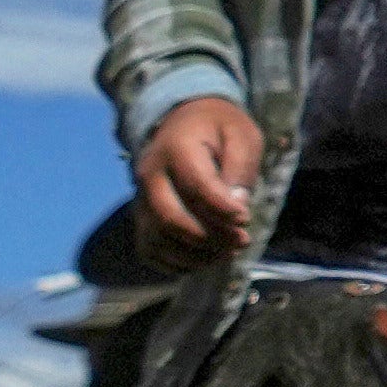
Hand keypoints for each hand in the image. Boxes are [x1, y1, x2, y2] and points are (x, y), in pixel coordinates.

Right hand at [131, 95, 261, 251]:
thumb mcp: (242, 136)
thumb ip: (241, 168)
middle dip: (208, 237)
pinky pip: (149, 249)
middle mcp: (149, 176)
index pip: (195, 186)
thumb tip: (236, 206)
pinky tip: (206, 259)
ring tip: (228, 253)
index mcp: (176, 149)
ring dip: (194, 255)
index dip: (222, 209)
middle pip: (169, 218)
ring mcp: (140, 198)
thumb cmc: (220, 130)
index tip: (245, 219)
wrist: (185, 122)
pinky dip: (175, 263)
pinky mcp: (141, 217)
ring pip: (157, 239)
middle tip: (241, 241)